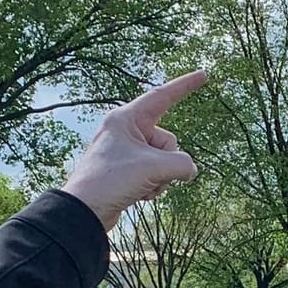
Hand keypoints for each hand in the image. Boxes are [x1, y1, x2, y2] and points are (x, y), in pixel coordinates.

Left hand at [62, 73, 203, 225]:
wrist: (84, 211)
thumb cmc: (110, 181)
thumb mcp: (153, 168)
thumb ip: (182, 163)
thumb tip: (190, 170)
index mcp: (126, 119)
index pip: (161, 97)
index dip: (184, 86)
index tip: (203, 75)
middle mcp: (126, 131)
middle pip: (168, 140)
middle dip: (167, 162)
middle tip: (148, 173)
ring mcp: (128, 152)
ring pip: (164, 161)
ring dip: (161, 177)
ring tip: (141, 186)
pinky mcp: (128, 171)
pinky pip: (155, 173)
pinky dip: (153, 185)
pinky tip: (139, 195)